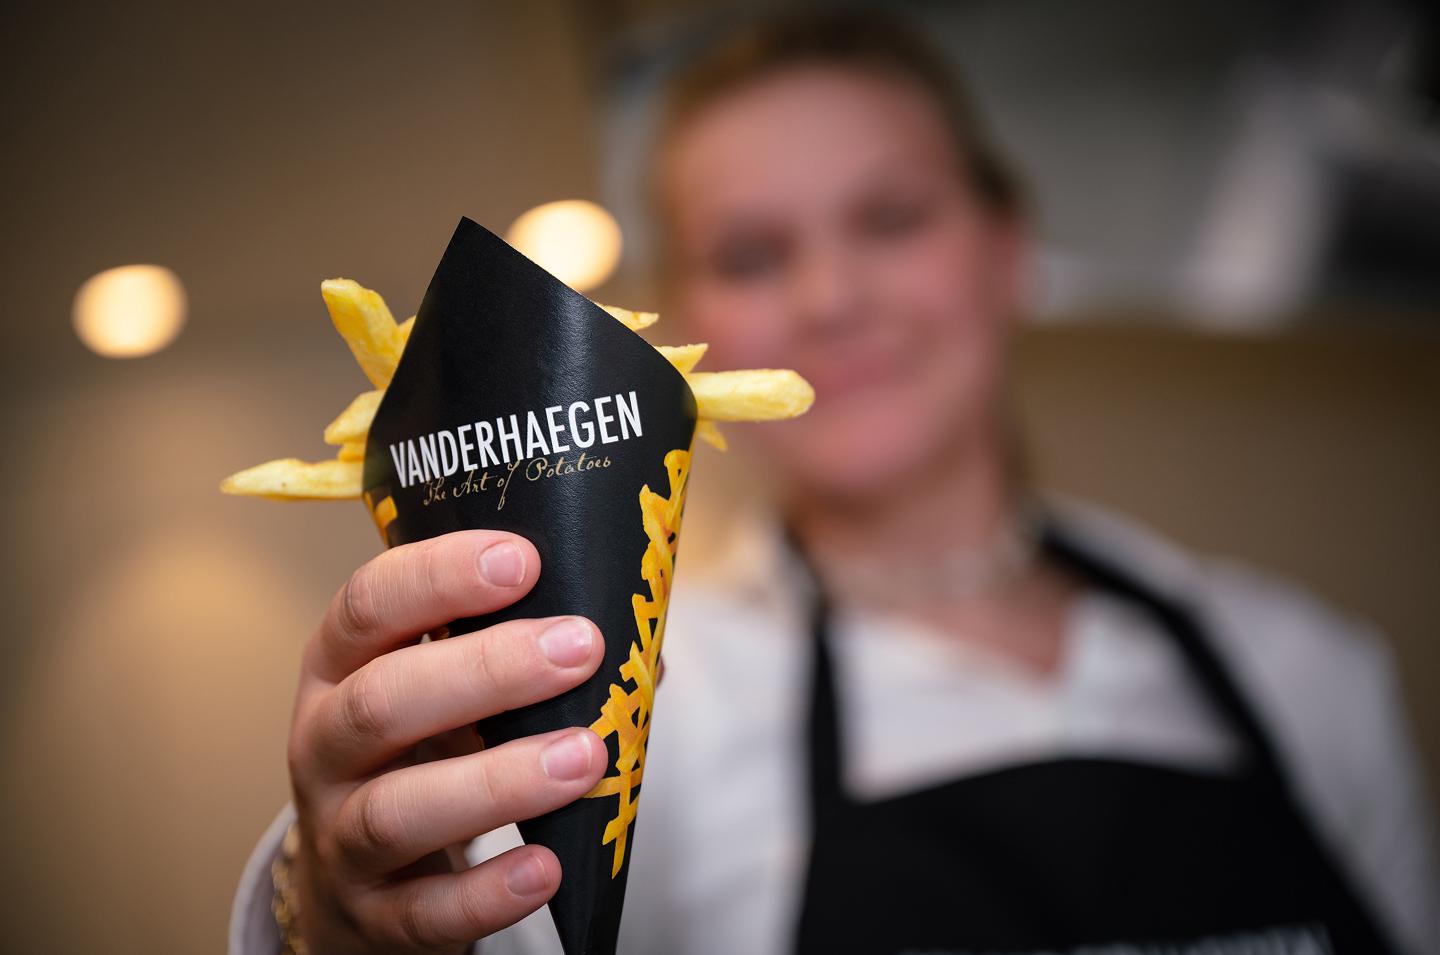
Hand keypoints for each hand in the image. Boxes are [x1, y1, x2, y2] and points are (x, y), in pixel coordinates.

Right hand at [285, 530, 606, 951]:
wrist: (362, 885)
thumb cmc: (427, 755)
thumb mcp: (450, 694)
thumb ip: (524, 658)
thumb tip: (643, 648)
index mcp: (340, 667)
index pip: (368, 605)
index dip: (439, 577)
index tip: (522, 558)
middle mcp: (323, 745)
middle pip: (381, 702)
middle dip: (485, 670)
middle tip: (579, 647)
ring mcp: (338, 836)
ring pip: (397, 810)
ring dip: (498, 781)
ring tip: (585, 756)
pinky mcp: (372, 916)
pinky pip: (423, 912)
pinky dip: (486, 893)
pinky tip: (546, 868)